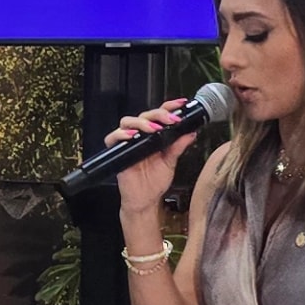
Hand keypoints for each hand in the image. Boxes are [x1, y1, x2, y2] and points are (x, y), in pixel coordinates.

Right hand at [109, 97, 199, 217]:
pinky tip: (131, 136)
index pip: (159, 115)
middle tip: (170, 120)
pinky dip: (121, 134)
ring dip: (141, 123)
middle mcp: (141, 136)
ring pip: (128, 122)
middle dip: (158, 114)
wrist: (144, 200)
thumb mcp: (171, 162)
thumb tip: (191, 133)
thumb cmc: (154, 182)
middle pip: (144, 115)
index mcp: (154, 136)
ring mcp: (128, 143)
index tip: (181, 104)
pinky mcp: (118, 152)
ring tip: (154, 129)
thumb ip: (178, 146)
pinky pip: (113, 138)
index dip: (169, 107)